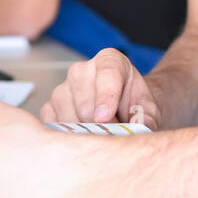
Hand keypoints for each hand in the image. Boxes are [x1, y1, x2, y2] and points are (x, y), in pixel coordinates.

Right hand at [39, 47, 160, 129]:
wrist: (123, 109)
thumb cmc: (134, 106)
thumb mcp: (148, 110)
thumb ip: (145, 119)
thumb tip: (136, 130)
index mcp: (110, 61)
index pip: (106, 74)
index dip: (106, 97)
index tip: (105, 118)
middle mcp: (81, 70)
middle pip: (85, 104)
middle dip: (101, 126)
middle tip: (114, 133)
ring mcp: (62, 88)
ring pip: (69, 117)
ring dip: (86, 133)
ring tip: (102, 132)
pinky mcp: (50, 106)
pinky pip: (54, 125)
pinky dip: (70, 136)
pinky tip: (84, 135)